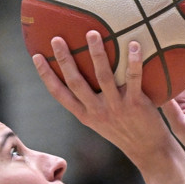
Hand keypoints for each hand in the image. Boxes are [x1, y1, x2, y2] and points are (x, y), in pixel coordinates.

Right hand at [33, 31, 173, 162]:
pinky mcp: (136, 104)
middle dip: (64, 59)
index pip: (59, 93)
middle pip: (76, 82)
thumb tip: (81, 72)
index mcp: (85, 114)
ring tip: (92, 33)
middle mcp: (97, 111)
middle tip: (56, 39)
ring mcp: (116, 107)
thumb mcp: (100, 120)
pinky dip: (133, 61)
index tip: (36, 56)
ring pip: (103, 76)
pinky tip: (133, 44)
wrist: (147, 150)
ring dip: (97, 53)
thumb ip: (90, 101)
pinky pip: (133, 78)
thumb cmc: (123, 130)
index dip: (46, 75)